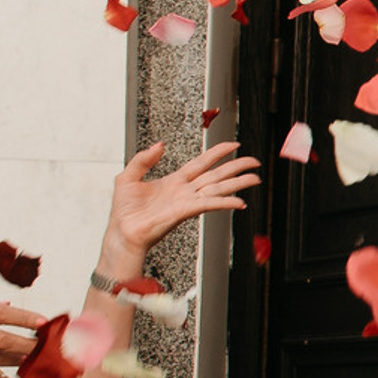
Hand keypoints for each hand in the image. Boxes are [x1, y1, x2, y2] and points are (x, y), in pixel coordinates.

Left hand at [101, 140, 260, 270]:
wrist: (123, 232)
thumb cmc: (124, 211)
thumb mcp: (128, 176)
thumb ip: (143, 159)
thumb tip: (160, 145)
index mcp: (174, 181)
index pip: (201, 163)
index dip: (217, 153)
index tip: (232, 145)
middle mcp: (185, 191)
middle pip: (217, 174)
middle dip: (236, 167)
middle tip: (254, 162)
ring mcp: (187, 201)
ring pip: (218, 188)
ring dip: (238, 183)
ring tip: (254, 178)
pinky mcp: (184, 211)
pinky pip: (208, 204)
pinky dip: (225, 202)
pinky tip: (238, 201)